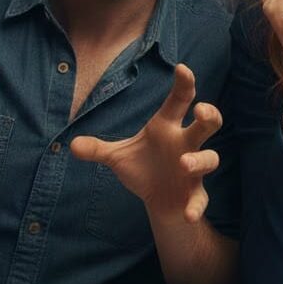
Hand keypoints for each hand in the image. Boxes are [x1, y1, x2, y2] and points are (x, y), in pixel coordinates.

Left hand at [69, 64, 221, 222]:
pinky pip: (200, 198)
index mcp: (166, 128)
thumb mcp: (117, 157)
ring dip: (199, 160)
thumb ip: (98, 149)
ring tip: (184, 164)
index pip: (179, 101)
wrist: (158, 201)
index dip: (184, 84)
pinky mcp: (194, 193)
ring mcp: (193, 169)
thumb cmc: (143, 169)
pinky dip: (196, 206)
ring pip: (210, 158)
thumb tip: (72, 145)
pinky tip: (188, 214)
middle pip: (207, 124)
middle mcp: (185, 144)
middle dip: (210, 115)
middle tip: (201, 110)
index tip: (182, 69)